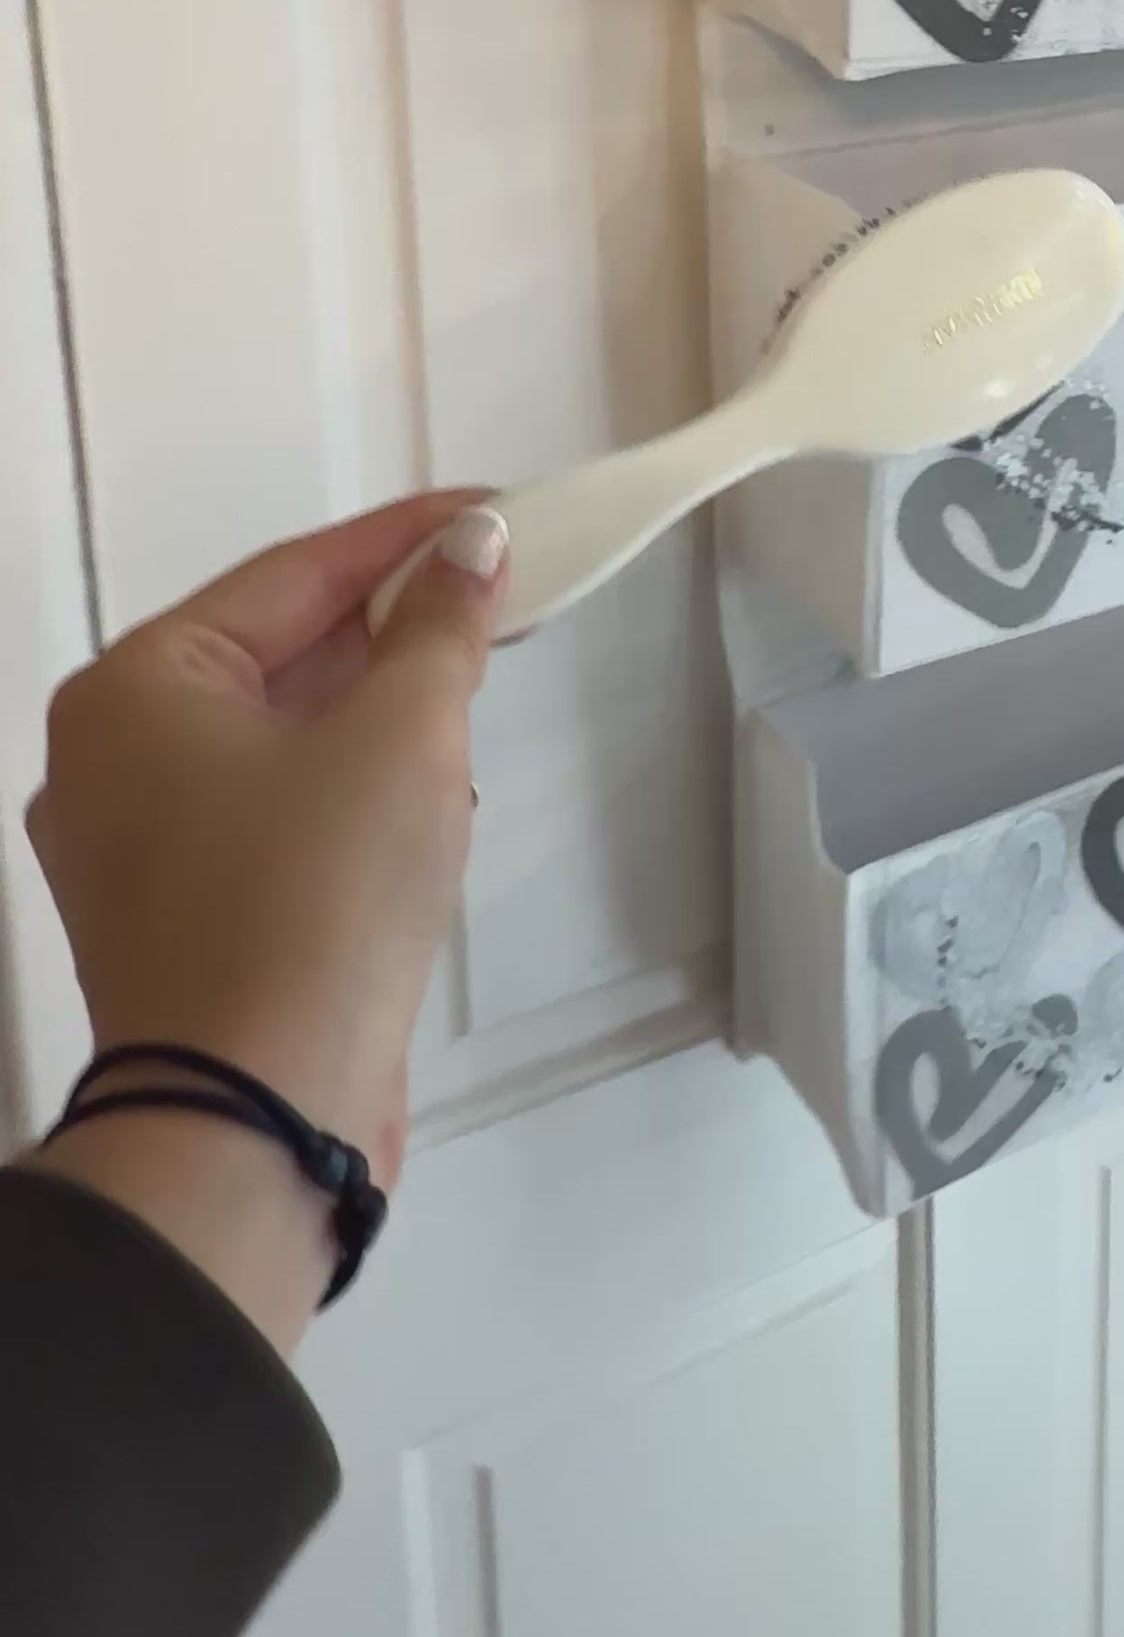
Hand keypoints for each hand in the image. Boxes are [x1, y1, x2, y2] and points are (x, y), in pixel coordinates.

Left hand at [22, 496, 506, 1348]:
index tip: (495, 515)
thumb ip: (442, 627)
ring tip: (466, 711)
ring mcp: (138, 854)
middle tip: (499, 602)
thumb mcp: (403, 737)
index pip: (292, 575)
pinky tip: (423, 810)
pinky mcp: (183, 926)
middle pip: (277, 656)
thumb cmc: (308, 912)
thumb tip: (469, 549)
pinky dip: (348, 801)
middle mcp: (110, 763)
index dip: (407, 537)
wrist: (254, 1121)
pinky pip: (273, 823)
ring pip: (280, 744)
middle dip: (393, 635)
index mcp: (133, 692)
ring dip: (378, 723)